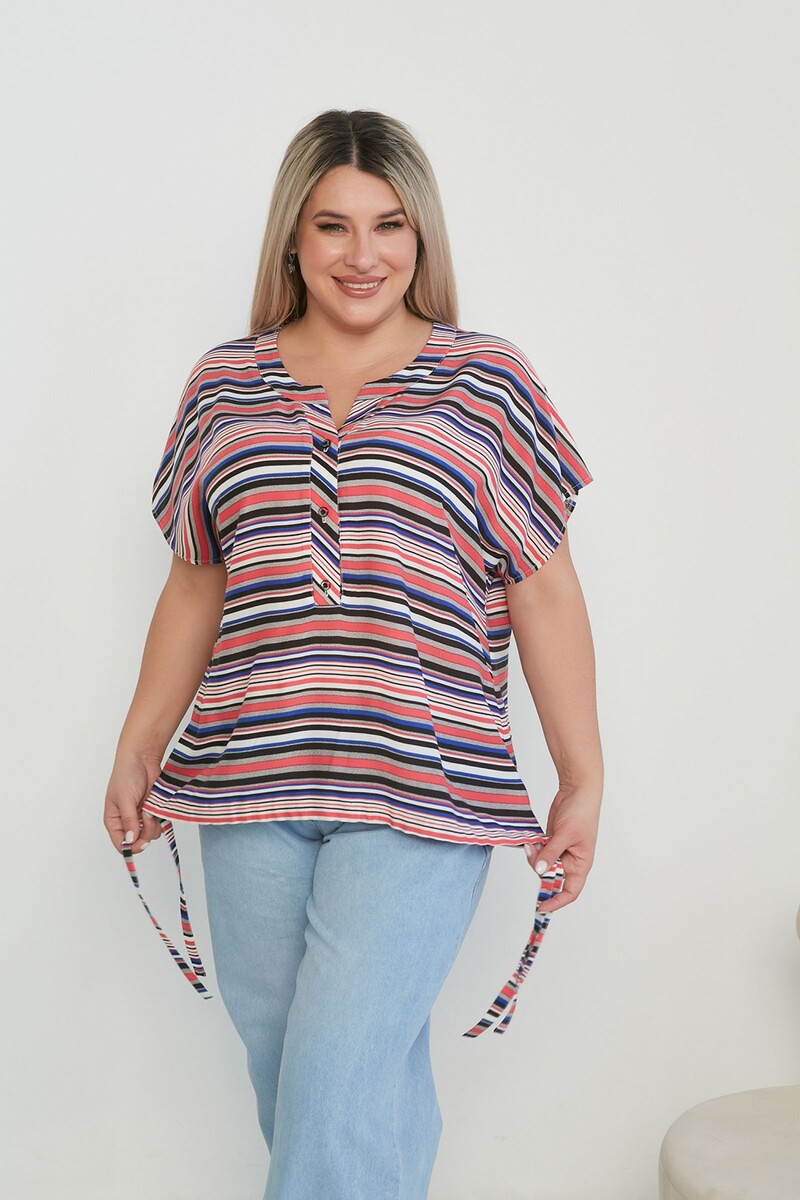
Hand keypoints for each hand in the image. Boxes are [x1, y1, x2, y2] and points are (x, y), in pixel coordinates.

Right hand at [103, 753, 164, 853]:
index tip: (142, 842)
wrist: (143, 759)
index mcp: (114, 821)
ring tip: (149, 807)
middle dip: (145, 832)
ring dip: (153, 823)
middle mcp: (127, 821)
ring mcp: (141, 817)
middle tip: (146, 816)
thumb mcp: (125, 799)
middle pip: (138, 841)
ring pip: (151, 834)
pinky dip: (160, 816)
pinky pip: (160, 823)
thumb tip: (130, 840)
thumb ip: (129, 820)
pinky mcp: (153, 811)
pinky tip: (154, 805)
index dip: (131, 846)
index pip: (121, 844)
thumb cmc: (126, 775)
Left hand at [524, 783, 600, 913]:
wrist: (577, 790)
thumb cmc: (582, 812)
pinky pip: (540, 852)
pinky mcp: (551, 841)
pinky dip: (534, 849)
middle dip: (539, 869)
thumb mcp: (565, 834)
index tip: (542, 907)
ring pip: (543, 864)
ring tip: (532, 843)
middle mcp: (571, 861)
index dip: (557, 901)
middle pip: (551, 877)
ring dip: (535, 857)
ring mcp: (560, 851)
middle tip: (532, 854)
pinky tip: (531, 840)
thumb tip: (540, 870)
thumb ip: (551, 853)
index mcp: (581, 864)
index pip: (570, 891)